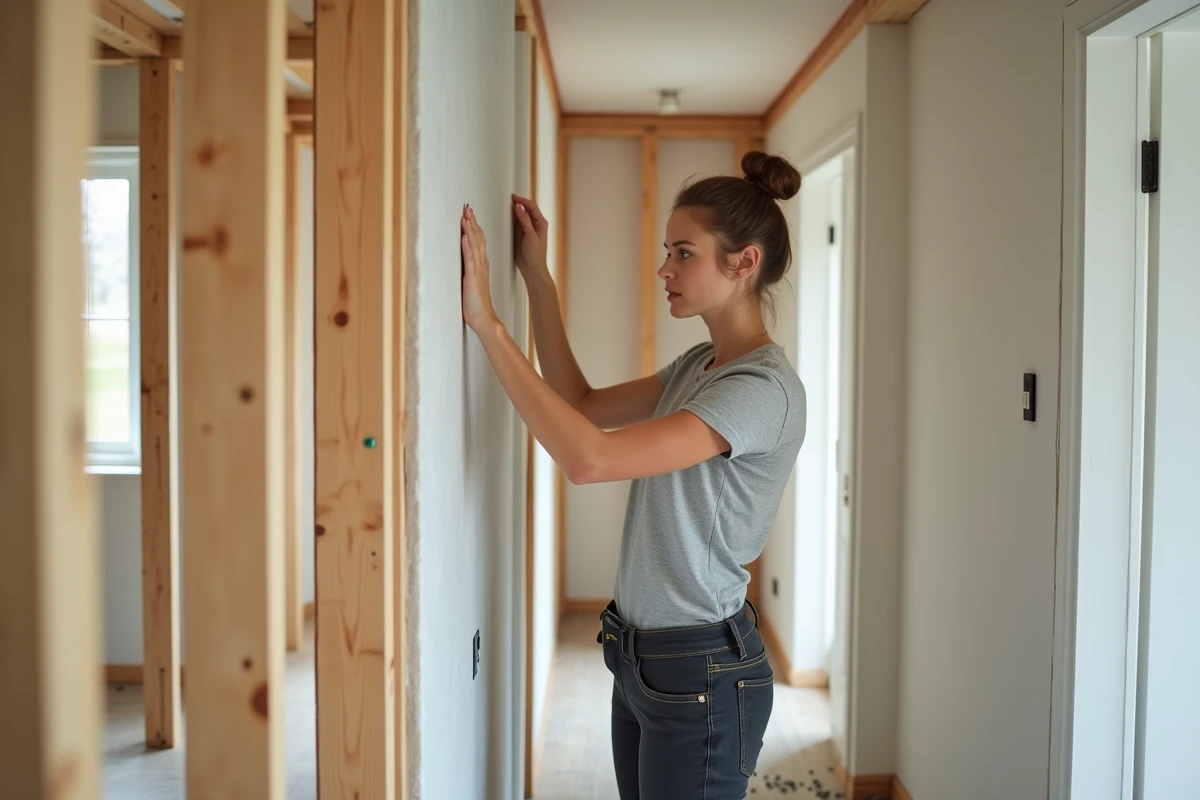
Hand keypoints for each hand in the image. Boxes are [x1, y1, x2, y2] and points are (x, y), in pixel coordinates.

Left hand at [461, 204, 497, 330]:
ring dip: (469, 230)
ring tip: (465, 216)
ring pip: (474, 245)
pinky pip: (470, 260)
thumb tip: (469, 265)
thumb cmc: (477, 305)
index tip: (470, 214)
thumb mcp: (473, 284)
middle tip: (468, 207)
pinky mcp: (472, 278)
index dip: (475, 227)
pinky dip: (467, 247)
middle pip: (477, 239)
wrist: (484, 319)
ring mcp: (477, 270)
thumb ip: (472, 272)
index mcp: (481, 266)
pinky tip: (464, 237)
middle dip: (472, 222)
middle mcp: (481, 265)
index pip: (479, 242)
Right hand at [511, 193, 548, 276]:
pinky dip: (511, 218)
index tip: (513, 197)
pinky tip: (506, 215)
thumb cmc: (535, 255)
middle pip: (527, 209)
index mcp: (541, 223)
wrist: (532, 269)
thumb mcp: (530, 236)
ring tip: (506, 204)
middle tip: (508, 198)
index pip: (532, 207)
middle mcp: (535, 224)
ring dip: (514, 209)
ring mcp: (527, 229)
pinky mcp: (521, 234)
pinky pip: (516, 222)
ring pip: (521, 215)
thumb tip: (519, 206)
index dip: (523, 200)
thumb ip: (524, 220)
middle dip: (518, 202)